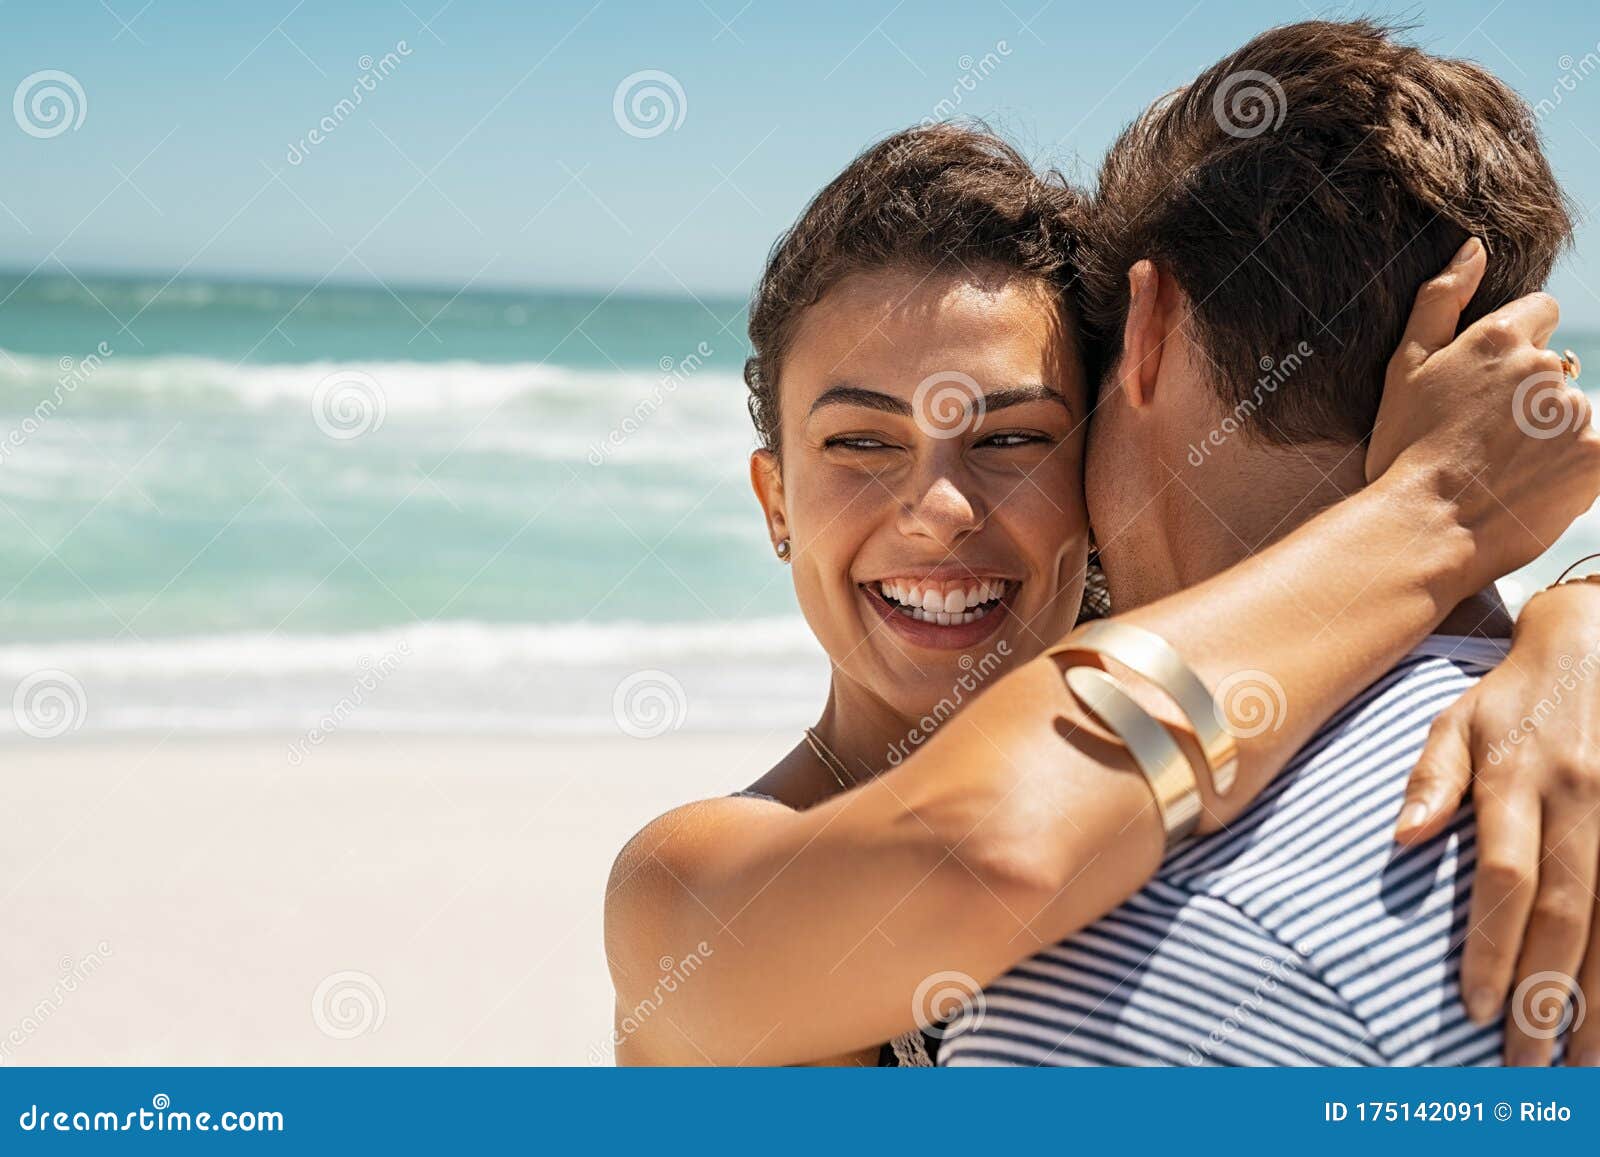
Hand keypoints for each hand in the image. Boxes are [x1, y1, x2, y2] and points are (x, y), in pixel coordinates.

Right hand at [1366, 237, 1599, 586]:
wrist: (1426, 526)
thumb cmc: (1404, 450)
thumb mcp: (1403, 368)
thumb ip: (1441, 300)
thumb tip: (1474, 247)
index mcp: (1498, 338)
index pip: (1540, 312)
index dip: (1516, 344)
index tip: (1488, 386)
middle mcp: (1544, 367)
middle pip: (1555, 368)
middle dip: (1528, 395)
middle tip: (1484, 437)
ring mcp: (1574, 412)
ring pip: (1570, 412)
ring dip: (1546, 434)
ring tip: (1502, 469)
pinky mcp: (1596, 456)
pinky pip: (1591, 450)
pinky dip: (1568, 467)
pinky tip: (1528, 487)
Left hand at [1397, 581, 1599, 1064]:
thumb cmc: (1516, 695)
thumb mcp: (1457, 718)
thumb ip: (1430, 779)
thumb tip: (1402, 839)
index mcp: (1518, 776)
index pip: (1508, 875)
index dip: (1494, 944)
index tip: (1477, 1006)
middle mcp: (1583, 799)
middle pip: (1569, 913)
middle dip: (1549, 995)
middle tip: (1527, 1064)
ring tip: (1582, 1066)